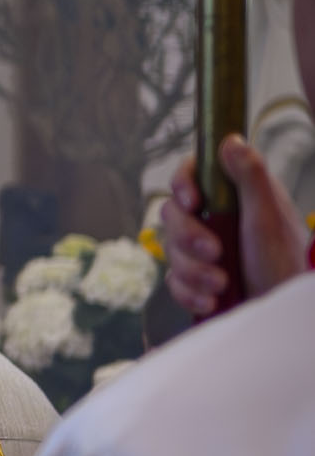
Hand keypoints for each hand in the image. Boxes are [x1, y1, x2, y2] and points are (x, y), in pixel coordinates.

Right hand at [160, 136, 310, 314]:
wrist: (283, 314)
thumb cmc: (284, 264)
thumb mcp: (268, 218)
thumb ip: (250, 177)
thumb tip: (231, 140)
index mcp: (235, 196)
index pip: (194, 173)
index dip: (183, 183)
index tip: (192, 202)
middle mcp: (217, 219)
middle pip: (173, 213)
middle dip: (189, 238)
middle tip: (215, 253)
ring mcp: (204, 249)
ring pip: (170, 249)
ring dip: (194, 270)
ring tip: (222, 283)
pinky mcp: (196, 278)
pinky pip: (173, 280)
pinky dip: (190, 292)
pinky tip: (212, 299)